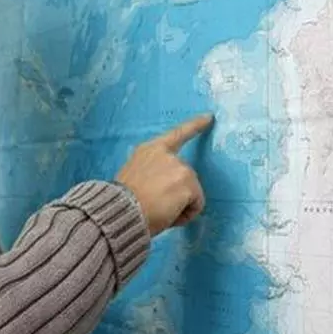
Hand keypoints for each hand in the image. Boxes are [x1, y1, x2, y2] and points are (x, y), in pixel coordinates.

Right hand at [115, 114, 213, 235]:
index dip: (195, 125)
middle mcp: (167, 154)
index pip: (176, 134)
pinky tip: (170, 216)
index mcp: (150, 150)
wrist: (123, 211)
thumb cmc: (123, 201)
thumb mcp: (134, 175)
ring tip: (161, 213)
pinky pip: (197, 204)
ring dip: (181, 204)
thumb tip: (163, 187)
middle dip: (178, 191)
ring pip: (192, 191)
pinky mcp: (189, 183)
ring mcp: (180, 167)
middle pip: (185, 174)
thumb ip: (152, 172)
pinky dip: (187, 214)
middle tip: (158, 207)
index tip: (209, 117)